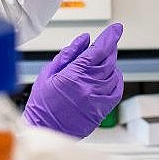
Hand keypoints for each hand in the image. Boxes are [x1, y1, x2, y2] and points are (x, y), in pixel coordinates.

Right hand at [23, 22, 124, 138]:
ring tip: (102, 61)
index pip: (98, 51)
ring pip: (113, 74)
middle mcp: (88, 87)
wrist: (44, 130)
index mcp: (73, 75)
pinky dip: (116, 80)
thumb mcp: (48, 73)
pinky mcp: (101, 110)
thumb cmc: (42, 104)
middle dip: (110, 48)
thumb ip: (68, 54)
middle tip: (109, 41)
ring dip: (111, 64)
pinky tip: (110, 76)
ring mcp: (96, 99)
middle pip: (108, 60)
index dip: (109, 37)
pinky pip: (116, 91)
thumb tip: (84, 40)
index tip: (116, 29)